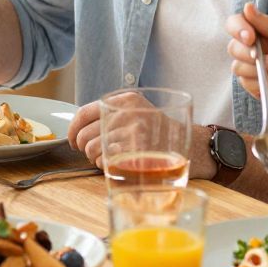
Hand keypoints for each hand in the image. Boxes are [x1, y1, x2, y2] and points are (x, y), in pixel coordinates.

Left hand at [67, 94, 213, 177]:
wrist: (195, 147)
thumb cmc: (164, 134)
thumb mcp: (140, 112)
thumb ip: (114, 114)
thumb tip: (79, 129)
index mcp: (125, 99)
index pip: (83, 112)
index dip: (72, 130)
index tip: (72, 141)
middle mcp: (127, 111)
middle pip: (85, 134)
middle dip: (85, 149)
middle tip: (95, 154)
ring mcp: (132, 130)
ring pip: (93, 150)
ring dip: (96, 159)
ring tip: (112, 159)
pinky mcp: (135, 150)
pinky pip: (105, 161)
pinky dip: (107, 167)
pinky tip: (120, 165)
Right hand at [225, 3, 267, 124]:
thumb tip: (247, 6)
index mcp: (267, 34)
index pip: (238, 24)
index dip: (238, 28)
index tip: (250, 36)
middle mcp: (259, 50)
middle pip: (233, 47)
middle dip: (244, 51)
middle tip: (259, 56)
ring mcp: (259, 70)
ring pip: (237, 66)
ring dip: (255, 67)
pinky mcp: (260, 88)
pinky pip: (246, 83)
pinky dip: (264, 80)